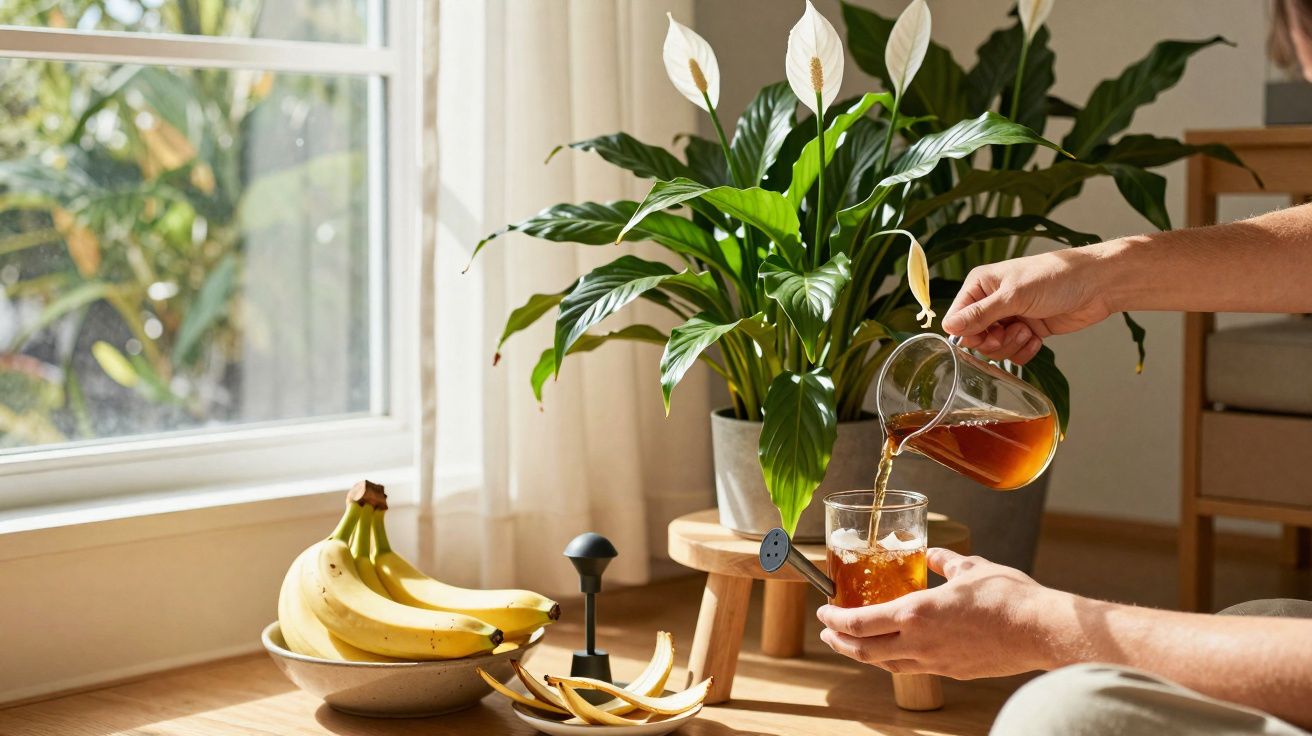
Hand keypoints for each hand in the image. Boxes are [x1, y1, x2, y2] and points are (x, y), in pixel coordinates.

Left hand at [816, 548, 1064, 679]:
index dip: (836, 618)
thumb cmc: (1007, 597)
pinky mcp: (953, 672)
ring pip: (886, 663)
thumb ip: (946, 562)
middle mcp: (919, 643)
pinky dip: (893, 660)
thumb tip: (937, 554)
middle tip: (827, 631)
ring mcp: (936, 662)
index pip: (860, 622)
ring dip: (863, 654)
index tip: (824, 610)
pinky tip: (895, 652)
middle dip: (840, 640)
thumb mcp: (971, 568)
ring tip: (852, 644)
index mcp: (915, 614)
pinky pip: (912, 668)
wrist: (1039, 631)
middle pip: (865, 650)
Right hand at [941, 247, 1115, 363]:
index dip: (969, 332)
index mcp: (981, 285)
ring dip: (1011, 345)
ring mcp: (1010, 317)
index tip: (989, 333)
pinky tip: (1038, 338)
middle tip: (1013, 330)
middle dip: (994, 341)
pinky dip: (1025, 350)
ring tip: (1029, 330)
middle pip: (975, 337)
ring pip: (995, 348)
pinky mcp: (1028, 330)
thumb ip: (980, 314)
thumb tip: (948, 326)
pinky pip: (1014, 353)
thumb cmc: (1056, 277)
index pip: (957, 317)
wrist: (1097, 285)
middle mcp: (992, 301)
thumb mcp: (1014, 295)